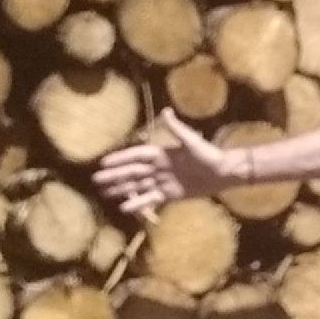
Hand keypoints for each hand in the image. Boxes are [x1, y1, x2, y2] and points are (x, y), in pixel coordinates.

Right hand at [94, 111, 238, 219]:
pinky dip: (138, 203)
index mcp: (162, 153)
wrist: (223, 173)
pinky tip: (124, 207)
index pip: (136, 156)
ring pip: (138, 186)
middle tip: (96, 180)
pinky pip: (150, 199)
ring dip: (122, 189)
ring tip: (104, 193)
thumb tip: (166, 111)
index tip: (103, 162)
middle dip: (115, 176)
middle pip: (132, 172)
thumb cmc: (209, 155)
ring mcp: (163, 182)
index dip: (120, 159)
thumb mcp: (193, 142)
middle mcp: (159, 168)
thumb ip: (177, 129)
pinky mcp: (170, 195)